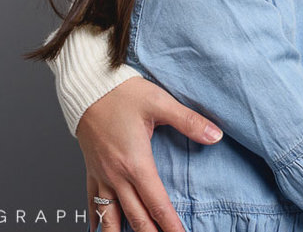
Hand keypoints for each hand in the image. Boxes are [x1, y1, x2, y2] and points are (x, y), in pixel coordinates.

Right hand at [77, 77, 222, 231]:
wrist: (88, 85)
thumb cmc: (122, 93)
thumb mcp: (160, 103)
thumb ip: (189, 121)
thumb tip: (215, 135)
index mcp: (136, 163)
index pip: (157, 204)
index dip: (170, 225)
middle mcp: (117, 175)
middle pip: (136, 218)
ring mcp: (102, 175)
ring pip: (110, 218)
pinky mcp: (92, 170)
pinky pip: (92, 204)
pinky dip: (97, 222)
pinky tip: (100, 231)